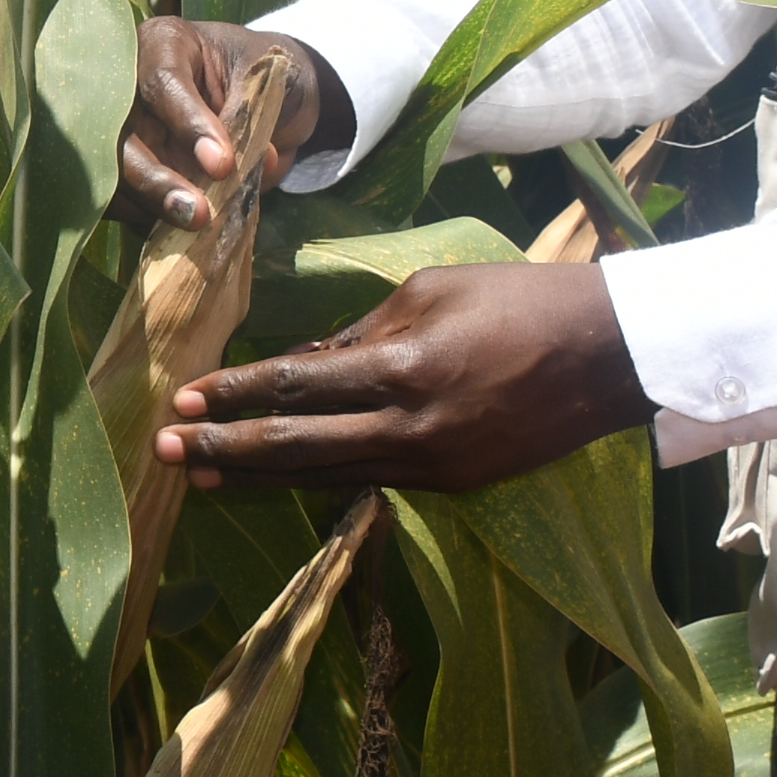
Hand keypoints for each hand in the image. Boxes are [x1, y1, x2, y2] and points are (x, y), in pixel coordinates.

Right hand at [119, 20, 347, 228]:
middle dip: (155, 178)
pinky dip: (147, 219)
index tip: (223, 165)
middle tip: (198, 214)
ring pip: (113, 171)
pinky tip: (179, 234)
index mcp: (165, 44)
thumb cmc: (270, 77)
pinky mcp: (124, 168)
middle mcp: (131, 83)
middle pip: (122, 132)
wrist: (273, 102)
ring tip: (194, 230)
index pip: (163, 82)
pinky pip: (120, 199)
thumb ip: (244, 119)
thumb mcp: (266, 84)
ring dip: (150, 205)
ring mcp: (122, 128)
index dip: (188, 124)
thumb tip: (232, 172)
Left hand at [150, 260, 652, 493]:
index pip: (296, 383)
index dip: (234, 394)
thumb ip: (360, 332)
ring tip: (205, 478)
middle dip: (226, 450)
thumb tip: (302, 361)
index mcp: (402, 367)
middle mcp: (412, 428)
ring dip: (263, 477)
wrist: (609, 354)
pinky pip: (374, 480)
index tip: (185, 400)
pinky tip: (283, 477)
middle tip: (167, 452)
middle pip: (297, 446)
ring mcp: (436, 466)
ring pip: (329, 476)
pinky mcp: (456, 484)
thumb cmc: (516, 299)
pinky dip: (322, 478)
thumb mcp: (428, 291)